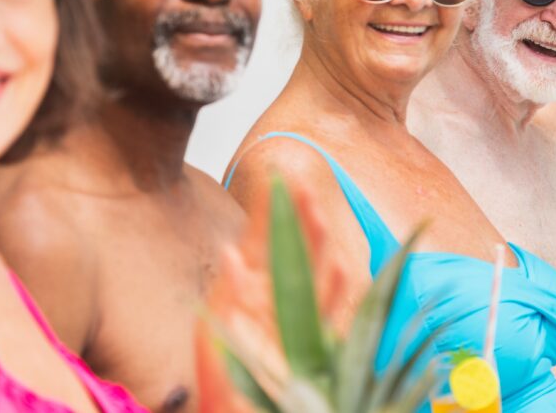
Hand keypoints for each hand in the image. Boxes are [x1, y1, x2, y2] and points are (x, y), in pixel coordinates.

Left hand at [194, 184, 349, 412]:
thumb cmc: (221, 377)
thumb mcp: (217, 331)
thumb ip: (230, 293)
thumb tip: (232, 252)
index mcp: (250, 289)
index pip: (263, 239)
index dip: (273, 209)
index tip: (279, 177)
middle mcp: (276, 298)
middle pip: (295, 248)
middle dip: (301, 217)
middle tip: (304, 185)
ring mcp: (296, 318)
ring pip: (314, 273)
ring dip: (318, 244)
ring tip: (318, 215)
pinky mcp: (311, 343)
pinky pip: (327, 312)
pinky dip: (333, 290)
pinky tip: (338, 268)